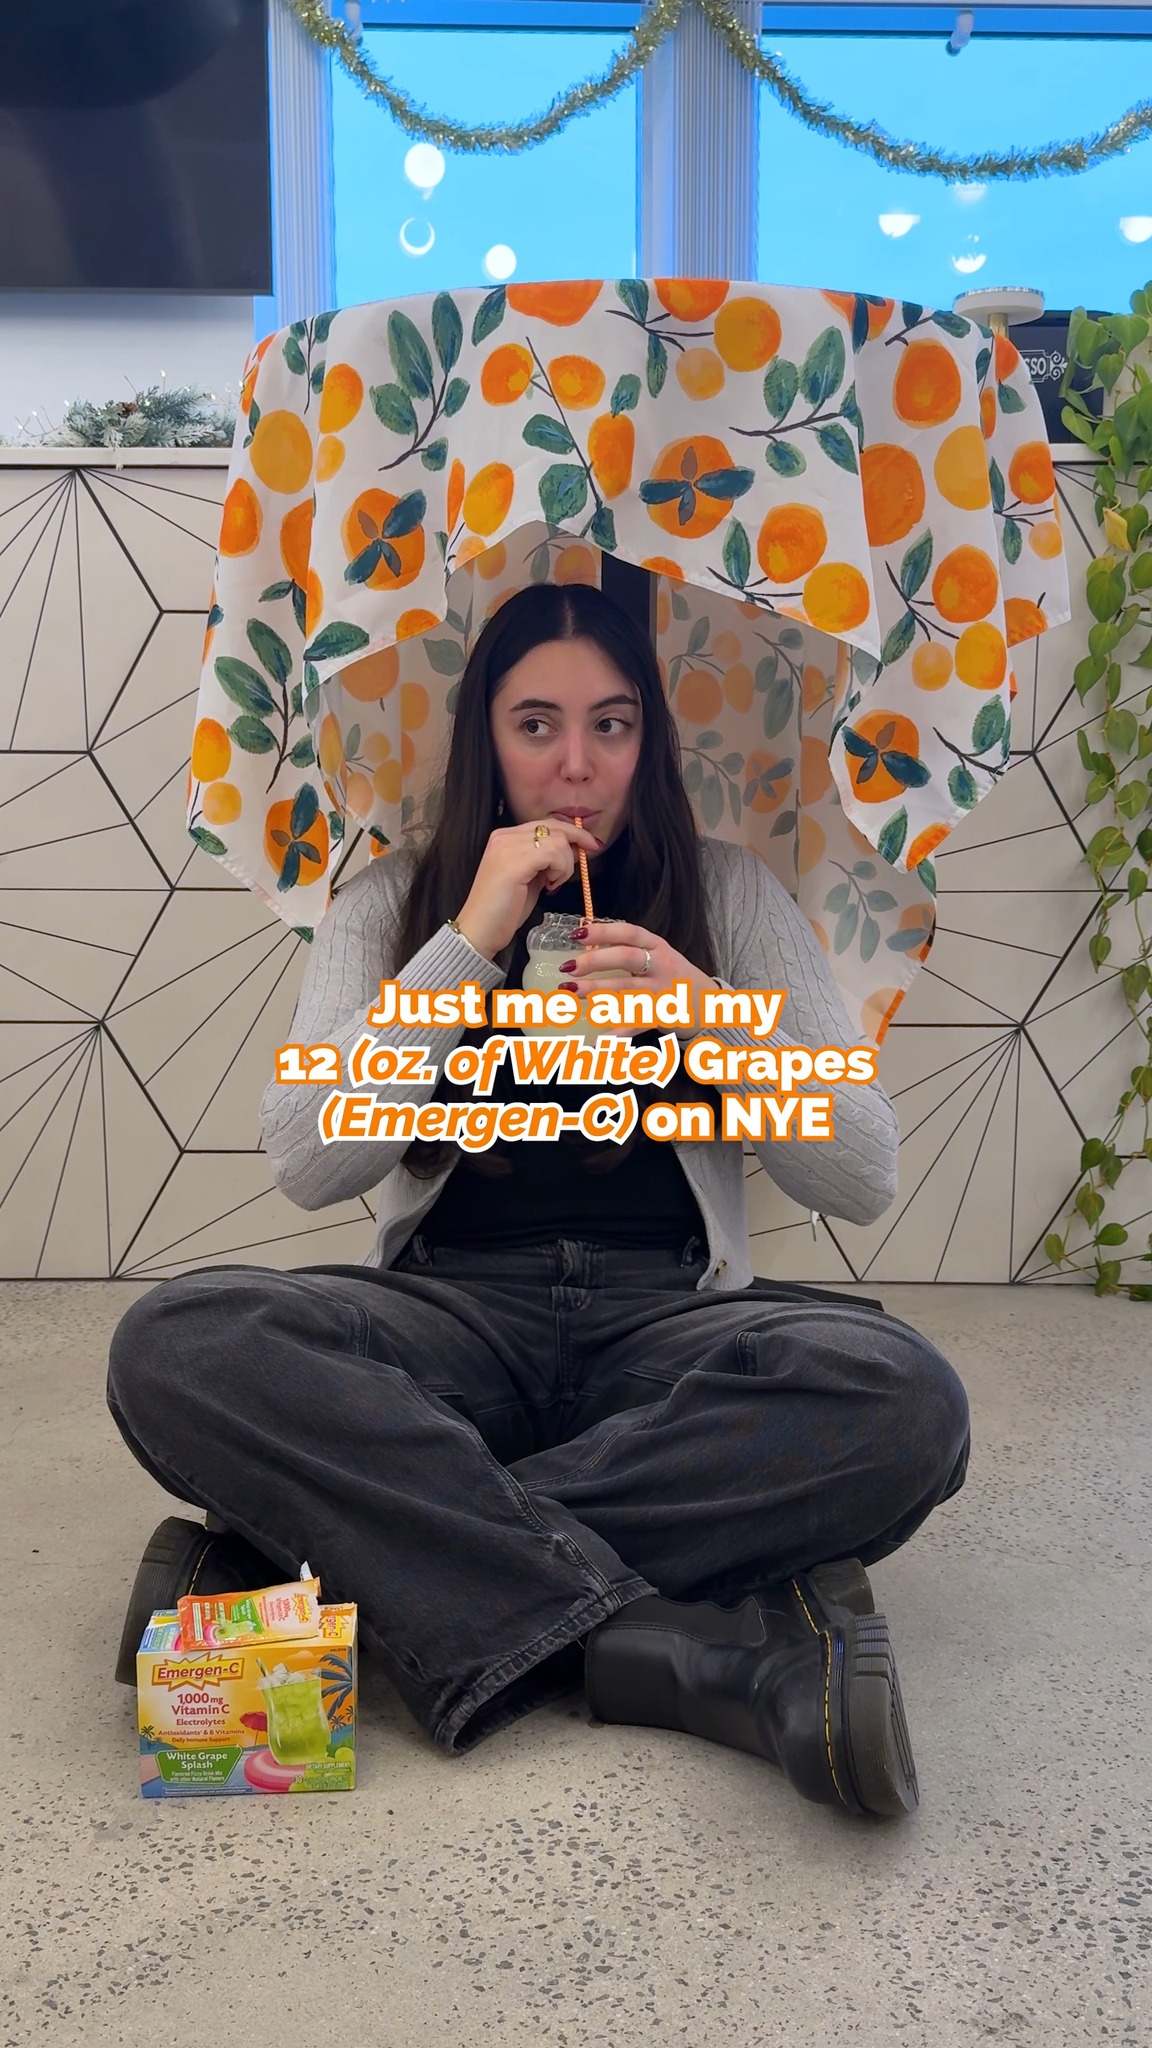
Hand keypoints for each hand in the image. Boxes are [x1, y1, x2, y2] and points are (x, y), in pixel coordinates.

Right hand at [455, 817, 602, 961]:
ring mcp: (506, 848)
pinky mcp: (513, 863)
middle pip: (554, 827)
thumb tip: (573, 851)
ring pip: (557, 840)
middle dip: (576, 842)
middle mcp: (503, 837)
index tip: (589, 845)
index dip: (571, 832)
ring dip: (565, 864)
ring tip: (553, 884)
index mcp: (504, 837)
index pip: (545, 823)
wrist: (479, 932)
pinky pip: (553, 854)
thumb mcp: (529, 878)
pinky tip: (550, 886)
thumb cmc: (504, 911)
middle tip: (586, 859)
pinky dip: (560, 870)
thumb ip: (545, 862)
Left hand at [561, 920, 719, 1037]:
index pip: (629, 933)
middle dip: (596, 961)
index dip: (603, 931)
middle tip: (569, 968)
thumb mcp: (656, 956)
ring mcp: (661, 991)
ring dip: (597, 990)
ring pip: (627, 989)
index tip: (576, 934)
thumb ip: (628, 949)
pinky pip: (635, 1024)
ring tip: (569, 992)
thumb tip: (585, 944)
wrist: (708, 1004)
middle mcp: (660, 966)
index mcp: (656, 946)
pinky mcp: (660, 1016)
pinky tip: (595, 1041)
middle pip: (627, 957)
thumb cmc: (673, 976)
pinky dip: (616, 1034)